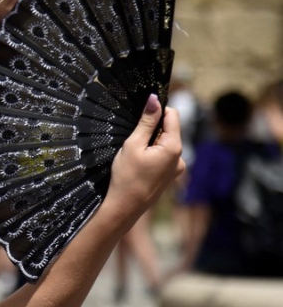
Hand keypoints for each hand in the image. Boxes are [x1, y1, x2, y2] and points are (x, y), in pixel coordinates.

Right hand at [105, 94, 184, 227]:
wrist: (125, 207)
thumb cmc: (126, 176)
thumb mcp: (133, 145)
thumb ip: (146, 122)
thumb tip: (154, 100)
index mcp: (174, 147)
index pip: (172, 115)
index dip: (157, 111)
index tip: (140, 115)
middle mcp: (180, 157)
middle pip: (169, 130)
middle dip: (152, 130)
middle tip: (133, 141)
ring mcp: (177, 168)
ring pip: (165, 143)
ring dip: (151, 143)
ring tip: (134, 155)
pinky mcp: (170, 175)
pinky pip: (163, 156)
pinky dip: (152, 154)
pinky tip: (139, 164)